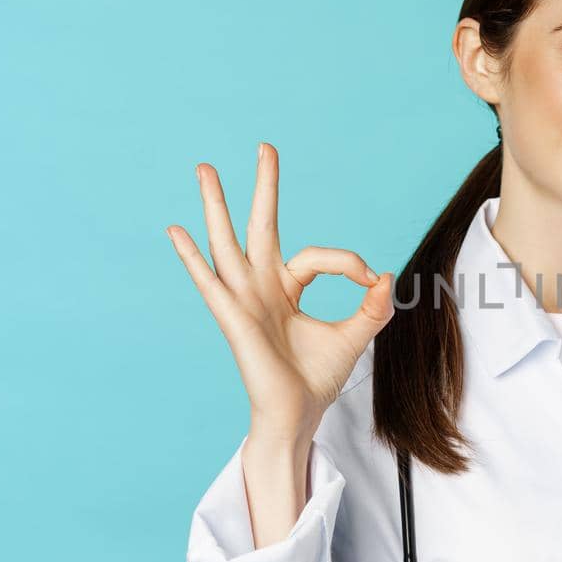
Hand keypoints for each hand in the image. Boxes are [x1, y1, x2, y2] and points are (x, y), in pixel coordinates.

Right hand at [166, 142, 395, 437]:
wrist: (299, 414)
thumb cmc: (317, 378)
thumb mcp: (355, 335)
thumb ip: (372, 306)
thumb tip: (386, 276)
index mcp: (287, 288)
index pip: (317, 257)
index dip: (348, 263)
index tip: (371, 280)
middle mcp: (262, 287)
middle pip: (260, 226)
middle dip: (264, 186)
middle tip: (265, 147)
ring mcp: (244, 300)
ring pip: (227, 242)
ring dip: (215, 205)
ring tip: (205, 169)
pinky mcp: (233, 318)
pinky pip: (210, 283)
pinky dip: (191, 258)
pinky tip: (175, 231)